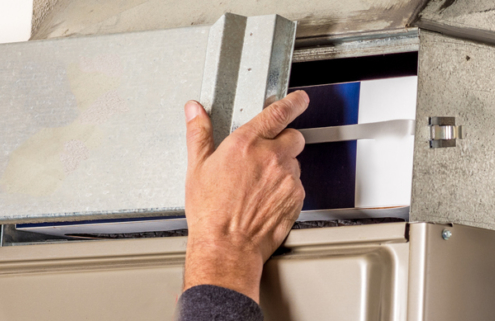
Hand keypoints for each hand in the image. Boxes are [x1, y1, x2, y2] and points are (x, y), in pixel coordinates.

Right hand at [182, 91, 308, 301]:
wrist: (227, 246)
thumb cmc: (211, 213)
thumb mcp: (197, 168)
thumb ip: (199, 133)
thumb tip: (195, 111)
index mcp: (246, 144)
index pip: (278, 112)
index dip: (293, 102)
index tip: (298, 99)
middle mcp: (271, 157)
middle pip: (294, 136)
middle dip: (285, 141)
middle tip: (268, 154)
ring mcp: (287, 178)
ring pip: (295, 163)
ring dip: (283, 167)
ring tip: (260, 184)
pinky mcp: (296, 197)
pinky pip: (297, 185)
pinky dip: (286, 188)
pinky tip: (266, 199)